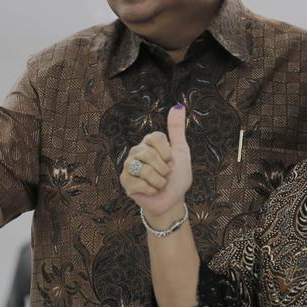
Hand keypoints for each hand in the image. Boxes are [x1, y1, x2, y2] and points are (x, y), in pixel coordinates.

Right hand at [121, 104, 191, 219]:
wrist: (172, 200)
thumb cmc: (177, 176)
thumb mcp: (181, 151)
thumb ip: (177, 129)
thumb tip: (178, 106)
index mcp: (149, 142)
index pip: (156, 137)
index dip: (167, 152)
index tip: (170, 159)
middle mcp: (136, 151)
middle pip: (150, 155)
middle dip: (164, 169)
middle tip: (165, 174)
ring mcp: (128, 166)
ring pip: (146, 170)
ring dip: (159, 181)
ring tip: (159, 183)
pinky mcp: (125, 181)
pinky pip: (140, 183)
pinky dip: (152, 190)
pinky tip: (151, 191)